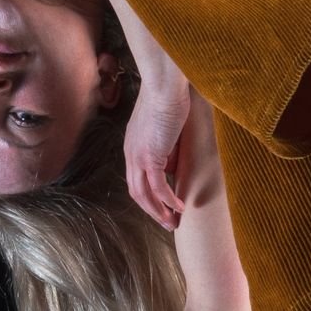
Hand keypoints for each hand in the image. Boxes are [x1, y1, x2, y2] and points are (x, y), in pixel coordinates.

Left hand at [124, 70, 191, 231]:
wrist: (164, 86)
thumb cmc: (168, 100)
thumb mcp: (165, 129)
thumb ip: (166, 148)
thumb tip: (172, 166)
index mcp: (133, 148)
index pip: (136, 180)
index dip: (148, 197)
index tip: (162, 208)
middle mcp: (132, 154)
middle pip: (137, 193)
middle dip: (152, 211)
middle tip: (167, 223)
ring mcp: (139, 156)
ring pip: (144, 194)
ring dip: (159, 211)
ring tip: (172, 221)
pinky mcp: (151, 156)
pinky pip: (158, 186)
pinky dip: (168, 199)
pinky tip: (178, 206)